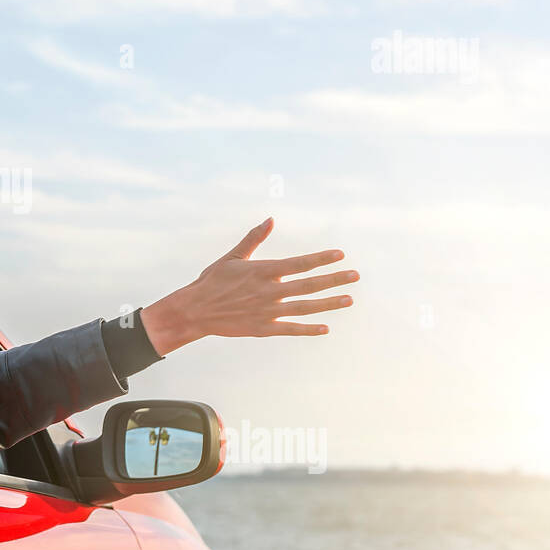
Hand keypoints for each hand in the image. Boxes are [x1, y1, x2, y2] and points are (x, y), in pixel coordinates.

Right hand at [139, 217, 357, 355]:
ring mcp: (267, 311)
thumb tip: (270, 219)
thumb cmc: (212, 281)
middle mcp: (269, 290)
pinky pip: (291, 329)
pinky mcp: (263, 328)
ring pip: (305, 307)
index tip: (340, 255)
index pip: (300, 263)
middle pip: (309, 284)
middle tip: (355, 276)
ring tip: (349, 299)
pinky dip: (309, 329)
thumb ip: (254, 239)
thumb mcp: (232, 257)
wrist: (194, 310)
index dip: (321, 259)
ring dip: (329, 303)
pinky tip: (325, 327)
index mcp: (263, 271)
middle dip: (334, 279)